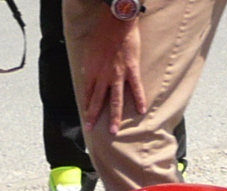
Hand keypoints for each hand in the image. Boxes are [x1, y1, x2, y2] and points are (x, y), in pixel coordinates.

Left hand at [80, 9, 146, 135]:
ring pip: (116, 100)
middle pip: (98, 101)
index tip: (85, 117)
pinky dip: (139, 99)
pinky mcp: (132, 70)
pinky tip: (141, 111)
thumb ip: (89, 65)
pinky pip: (136, 88)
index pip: (87, 93)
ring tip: (114, 131)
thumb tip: (88, 74)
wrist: (116, 22)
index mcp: (91, 70)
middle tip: (91, 130)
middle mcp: (103, 76)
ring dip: (114, 117)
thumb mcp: (89, 50)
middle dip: (93, 116)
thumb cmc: (102, 33)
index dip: (86, 106)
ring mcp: (118, 74)